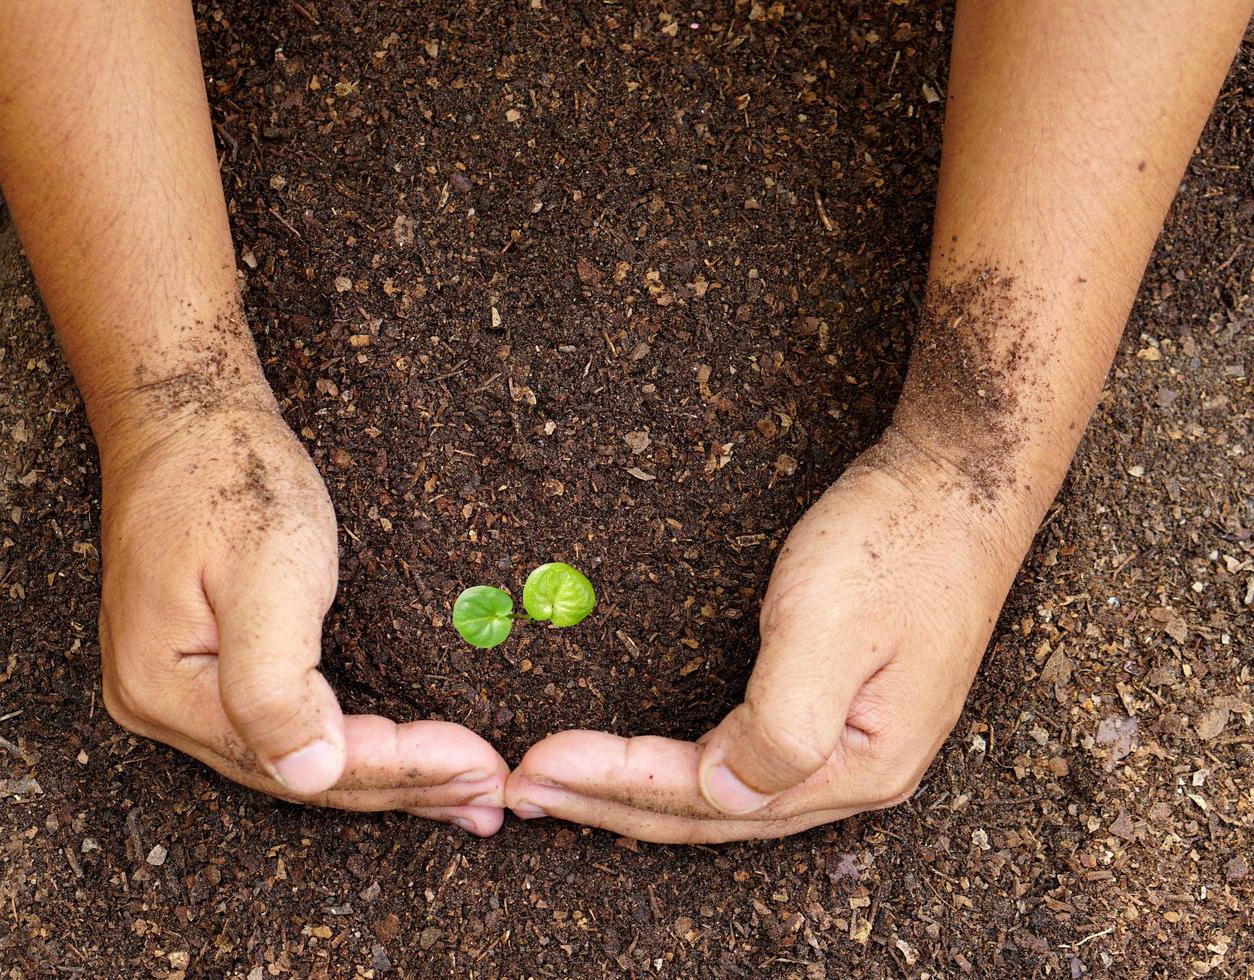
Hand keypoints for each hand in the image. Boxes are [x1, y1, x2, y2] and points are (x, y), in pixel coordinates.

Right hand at [97, 382, 507, 834]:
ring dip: (387, 777)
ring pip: (298, 758)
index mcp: (167, 692)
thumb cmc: (228, 477)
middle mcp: (162, 710)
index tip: (482, 764)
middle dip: (405, 784)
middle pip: (302, 774)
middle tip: (491, 793)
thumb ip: (276, 684)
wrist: (183, 417)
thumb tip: (307, 777)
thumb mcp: (265, 571)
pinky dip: (354, 744)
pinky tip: (402, 756)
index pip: (304, 761)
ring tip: (464, 791)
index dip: (400, 769)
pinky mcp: (205, 673)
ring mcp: (178, 696)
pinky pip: (288, 727)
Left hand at [506, 428, 1037, 842]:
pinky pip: (741, 763)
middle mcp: (854, 774)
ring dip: (636, 795)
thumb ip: (781, 726)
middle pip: (710, 814)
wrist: (959, 483)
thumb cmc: (896, 544)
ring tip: (560, 788)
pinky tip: (640, 765)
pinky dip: (677, 770)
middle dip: (609, 806)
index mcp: (858, 766)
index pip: (710, 796)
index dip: (616, 785)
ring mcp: (849, 746)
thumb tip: (721, 796)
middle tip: (522, 792)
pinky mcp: (838, 711)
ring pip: (721, 795)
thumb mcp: (832, 627)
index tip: (534, 764)